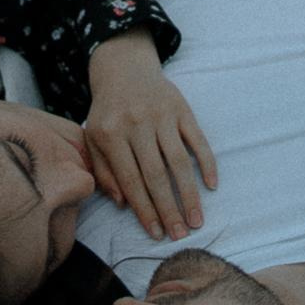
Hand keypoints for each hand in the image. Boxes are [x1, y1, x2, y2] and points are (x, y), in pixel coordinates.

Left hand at [85, 32, 217, 243]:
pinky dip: (206, 162)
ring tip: (196, 220)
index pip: (131, 180)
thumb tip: (122, 203)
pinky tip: (211, 185)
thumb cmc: (108, 112)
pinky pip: (197, 139)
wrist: (124, 68)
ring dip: (190, 194)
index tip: (156, 234)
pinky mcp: (181, 108)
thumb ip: (104, 171)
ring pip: (179, 161)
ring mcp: (161, 115)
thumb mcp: (93, 138)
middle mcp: (136, 124)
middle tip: (180, 236)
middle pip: (156, 175)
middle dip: (169, 209)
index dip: (145, 210)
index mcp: (111, 134)